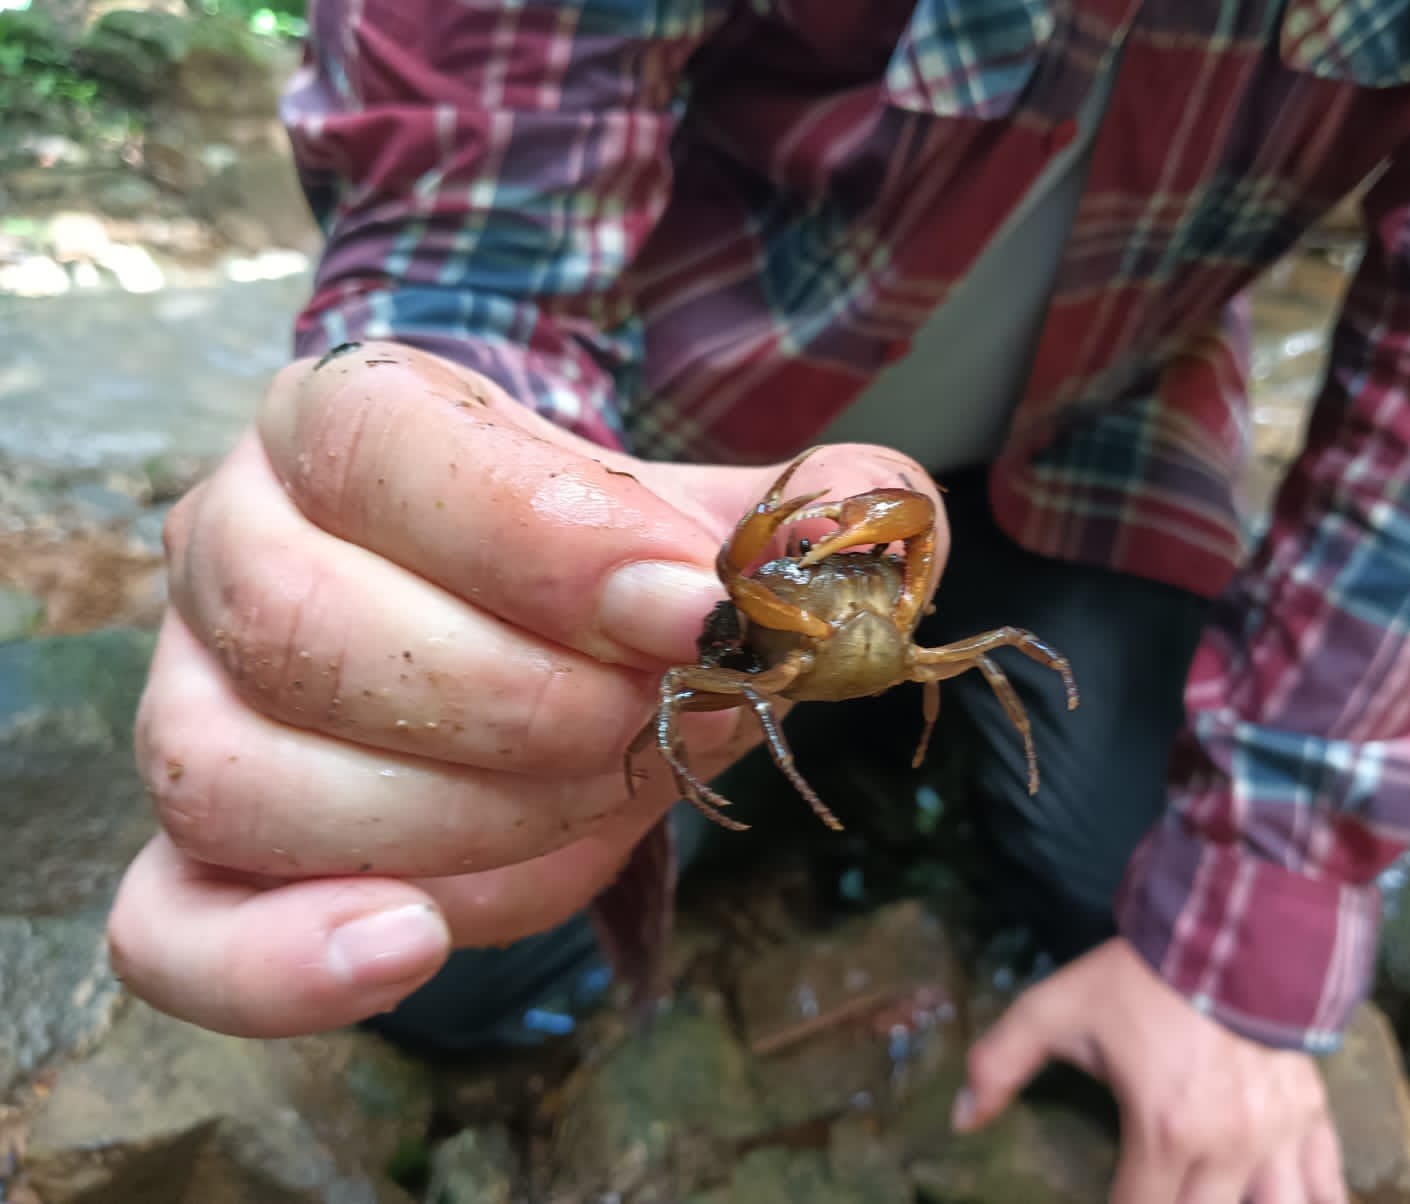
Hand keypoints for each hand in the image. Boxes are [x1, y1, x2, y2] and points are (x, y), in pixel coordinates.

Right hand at [108, 341, 945, 1038]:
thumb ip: (808, 513)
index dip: (538, 538)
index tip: (693, 606)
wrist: (525, 642)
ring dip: (460, 821)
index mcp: (347, 428)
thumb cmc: (600, 574)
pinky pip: (168, 930)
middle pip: (308, 628)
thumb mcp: (706, 519)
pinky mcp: (197, 854)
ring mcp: (195, 707)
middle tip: (655, 718)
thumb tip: (879, 534)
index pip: (384, 454)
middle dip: (522, 700)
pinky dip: (278, 963)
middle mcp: (235, 551)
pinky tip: (412, 945)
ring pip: (246, 780)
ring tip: (595, 800)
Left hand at [955, 938, 1346, 1203]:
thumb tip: (961, 1120)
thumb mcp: (1055, 1010)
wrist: (1230, 922)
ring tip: (1208, 1199)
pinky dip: (1317, 1203)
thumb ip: (1000, 1063)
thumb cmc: (1138, 976)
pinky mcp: (1311, 1114)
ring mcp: (1278, 1136)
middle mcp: (1228, 1148)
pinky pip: (1327, 1185)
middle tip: (1151, 1197)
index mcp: (1163, 1130)